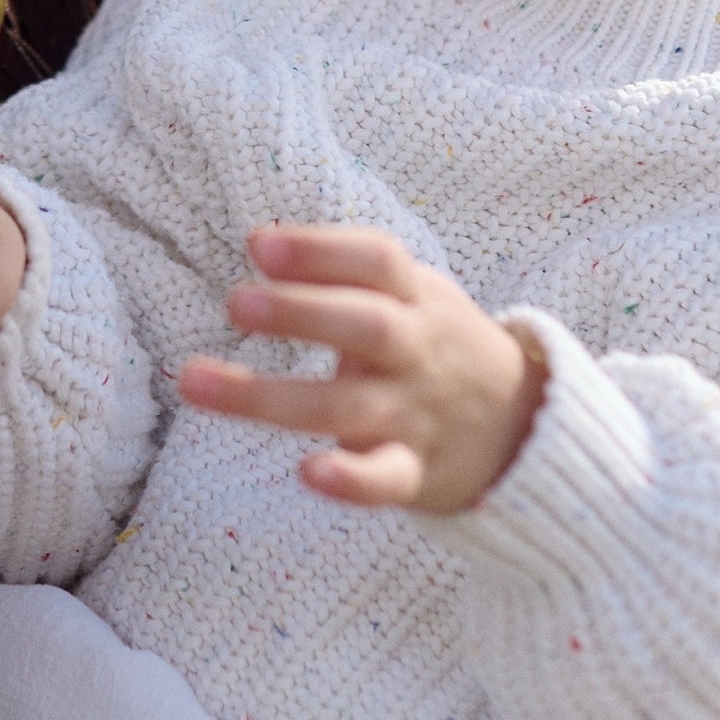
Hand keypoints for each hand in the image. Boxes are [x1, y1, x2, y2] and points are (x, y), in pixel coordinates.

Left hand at [182, 222, 542, 514]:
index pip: (378, 261)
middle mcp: (417, 352)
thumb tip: (259, 239)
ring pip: (346, 406)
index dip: (320, 249)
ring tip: (194, 382)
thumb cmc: (436, 345)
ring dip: (270, 396)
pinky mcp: (416, 473)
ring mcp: (416, 414)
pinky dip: (351, 479)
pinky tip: (308, 472)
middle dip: (302, 312)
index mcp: (418, 299)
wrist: (525, 427)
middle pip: (366, 326)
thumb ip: (344, 267)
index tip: (257, 245)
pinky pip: (386, 479)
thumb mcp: (414, 293)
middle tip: (235, 302)